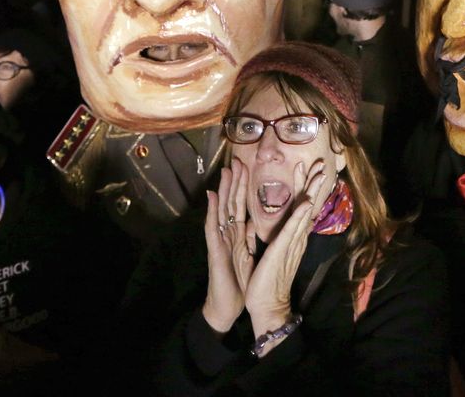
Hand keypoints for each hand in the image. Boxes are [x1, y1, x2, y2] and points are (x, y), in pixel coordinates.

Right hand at [202, 162, 256, 332]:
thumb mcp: (247, 254)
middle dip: (234, 182)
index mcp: (236, 234)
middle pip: (230, 203)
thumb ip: (248, 237)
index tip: (247, 167)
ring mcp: (219, 240)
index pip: (240, 205)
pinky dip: (212, 211)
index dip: (243, 187)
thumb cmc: (238, 281)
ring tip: (225, 171)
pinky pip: (212, 228)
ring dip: (223, 190)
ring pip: (221, 210)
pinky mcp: (215, 250)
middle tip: (237, 160)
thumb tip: (253, 219)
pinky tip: (211, 197)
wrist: (228, 305)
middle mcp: (226, 233)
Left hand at [245, 159, 327, 341]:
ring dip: (311, 192)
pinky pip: (293, 230)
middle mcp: (295, 237)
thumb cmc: (263, 280)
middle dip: (313, 183)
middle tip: (322, 163)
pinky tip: (306, 202)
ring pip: (303, 212)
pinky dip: (300, 215)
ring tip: (319, 174)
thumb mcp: (261, 252)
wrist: (267, 304)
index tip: (306, 167)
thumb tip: (257, 221)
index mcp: (289, 237)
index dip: (303, 186)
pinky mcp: (283, 250)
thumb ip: (263, 235)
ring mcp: (291, 243)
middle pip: (306, 204)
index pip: (298, 206)